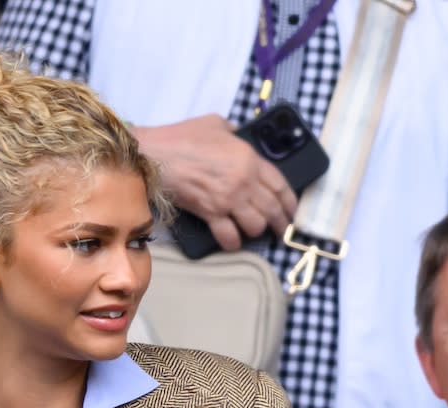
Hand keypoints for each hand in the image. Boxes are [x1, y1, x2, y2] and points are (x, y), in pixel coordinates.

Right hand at [133, 114, 297, 250]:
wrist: (156, 155)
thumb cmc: (182, 137)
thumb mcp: (216, 124)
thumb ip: (233, 132)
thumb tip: (238, 136)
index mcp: (249, 158)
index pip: (280, 184)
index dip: (290, 201)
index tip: (291, 210)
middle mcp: (243, 181)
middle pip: (272, 209)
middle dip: (280, 223)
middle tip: (282, 231)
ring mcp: (227, 200)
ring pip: (255, 225)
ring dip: (256, 231)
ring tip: (252, 232)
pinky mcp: (210, 214)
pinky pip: (229, 236)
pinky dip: (233, 243)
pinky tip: (232, 242)